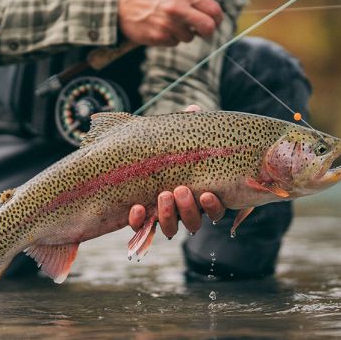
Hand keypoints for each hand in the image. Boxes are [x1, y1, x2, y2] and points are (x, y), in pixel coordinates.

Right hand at [118, 0, 222, 46]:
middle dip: (208, 31)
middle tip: (204, 31)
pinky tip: (158, 27)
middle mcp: (178, 10)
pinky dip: (169, 38)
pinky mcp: (158, 38)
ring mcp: (168, 25)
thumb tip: (206, 7)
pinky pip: (173, 42)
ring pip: (189, 37)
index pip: (213, 9)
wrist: (117, 2)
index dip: (218, 17)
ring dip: (183, 33)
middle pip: (208, 27)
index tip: (217, 20)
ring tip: (169, 22)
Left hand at [128, 104, 225, 235]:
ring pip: (171, 229)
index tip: (206, 193)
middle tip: (180, 189)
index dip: (213, 206)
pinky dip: (139, 221)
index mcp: (198, 194)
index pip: (214, 208)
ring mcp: (162, 218)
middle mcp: (183, 211)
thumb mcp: (174, 140)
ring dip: (168, 216)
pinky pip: (141, 229)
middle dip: (188, 208)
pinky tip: (137, 207)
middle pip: (193, 221)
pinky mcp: (141, 221)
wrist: (126, 164)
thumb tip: (193, 110)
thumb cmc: (162, 151)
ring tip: (163, 195)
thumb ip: (185, 128)